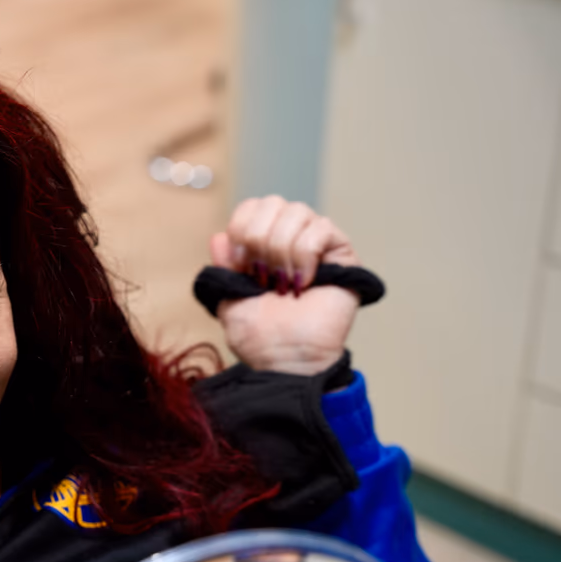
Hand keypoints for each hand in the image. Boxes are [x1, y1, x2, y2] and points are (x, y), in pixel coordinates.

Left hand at [209, 196, 360, 375]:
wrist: (285, 359)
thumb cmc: (259, 337)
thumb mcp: (229, 298)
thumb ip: (223, 266)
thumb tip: (219, 236)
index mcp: (263, 246)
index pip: (252, 206)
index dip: (241, 228)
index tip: (240, 263)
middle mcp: (291, 239)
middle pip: (273, 202)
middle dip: (259, 238)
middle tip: (262, 276)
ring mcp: (318, 245)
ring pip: (297, 212)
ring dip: (281, 251)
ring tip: (283, 284)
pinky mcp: (342, 254)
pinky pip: (320, 228)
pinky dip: (304, 256)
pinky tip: (303, 284)